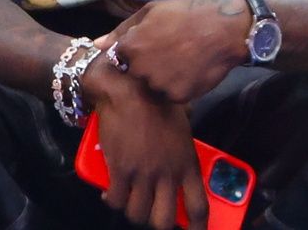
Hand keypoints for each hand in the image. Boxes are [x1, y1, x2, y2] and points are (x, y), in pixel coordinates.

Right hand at [83, 66, 209, 229]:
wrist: (128, 91)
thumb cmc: (156, 101)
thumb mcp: (182, 125)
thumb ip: (184, 145)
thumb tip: (184, 146)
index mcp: (187, 165)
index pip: (198, 208)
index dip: (196, 228)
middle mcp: (167, 175)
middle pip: (164, 220)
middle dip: (157, 224)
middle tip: (152, 217)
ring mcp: (143, 174)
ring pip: (138, 213)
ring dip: (133, 212)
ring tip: (129, 204)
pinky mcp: (120, 169)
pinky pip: (116, 199)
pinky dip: (112, 200)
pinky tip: (110, 194)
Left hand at [103, 0, 249, 104]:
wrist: (225, 28)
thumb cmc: (186, 14)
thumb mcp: (150, 12)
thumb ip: (122, 31)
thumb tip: (97, 45)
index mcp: (130, 48)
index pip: (119, 58)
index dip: (134, 52)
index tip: (150, 45)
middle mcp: (141, 69)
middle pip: (135, 74)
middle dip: (147, 65)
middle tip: (168, 52)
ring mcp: (160, 85)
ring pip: (152, 86)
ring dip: (161, 78)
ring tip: (180, 60)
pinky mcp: (180, 96)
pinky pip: (171, 95)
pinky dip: (178, 86)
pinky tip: (189, 70)